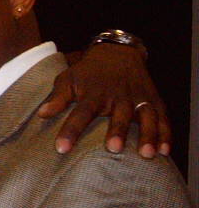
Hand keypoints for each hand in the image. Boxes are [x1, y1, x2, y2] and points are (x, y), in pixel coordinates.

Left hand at [38, 44, 169, 157]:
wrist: (117, 52)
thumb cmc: (88, 72)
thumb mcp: (68, 79)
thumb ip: (57, 98)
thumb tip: (41, 114)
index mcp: (93, 94)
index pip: (80, 113)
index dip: (70, 130)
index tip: (61, 148)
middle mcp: (118, 96)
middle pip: (118, 115)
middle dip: (116, 131)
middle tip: (113, 149)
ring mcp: (138, 98)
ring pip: (145, 117)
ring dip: (148, 135)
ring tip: (146, 155)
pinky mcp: (153, 100)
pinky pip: (162, 118)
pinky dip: (165, 134)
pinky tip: (165, 151)